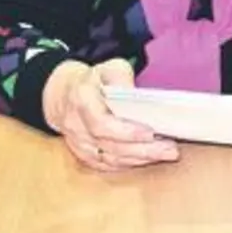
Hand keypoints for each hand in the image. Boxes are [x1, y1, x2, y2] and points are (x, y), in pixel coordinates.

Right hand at [42, 58, 179, 171]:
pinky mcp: (82, 153)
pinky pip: (105, 165)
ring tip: (166, 154)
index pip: (101, 123)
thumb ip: (123, 79)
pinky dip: (127, 164)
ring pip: (108, 158)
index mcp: (81, 99)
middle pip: (109, 145)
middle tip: (170, 149)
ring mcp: (77, 142)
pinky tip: (147, 160)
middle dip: (142, 150)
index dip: (125, 131)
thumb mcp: (109, 68)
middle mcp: (76, 124)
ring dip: (139, 159)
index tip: (150, 133)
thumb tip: (138, 98)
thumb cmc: (93, 79)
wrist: (61, 93)